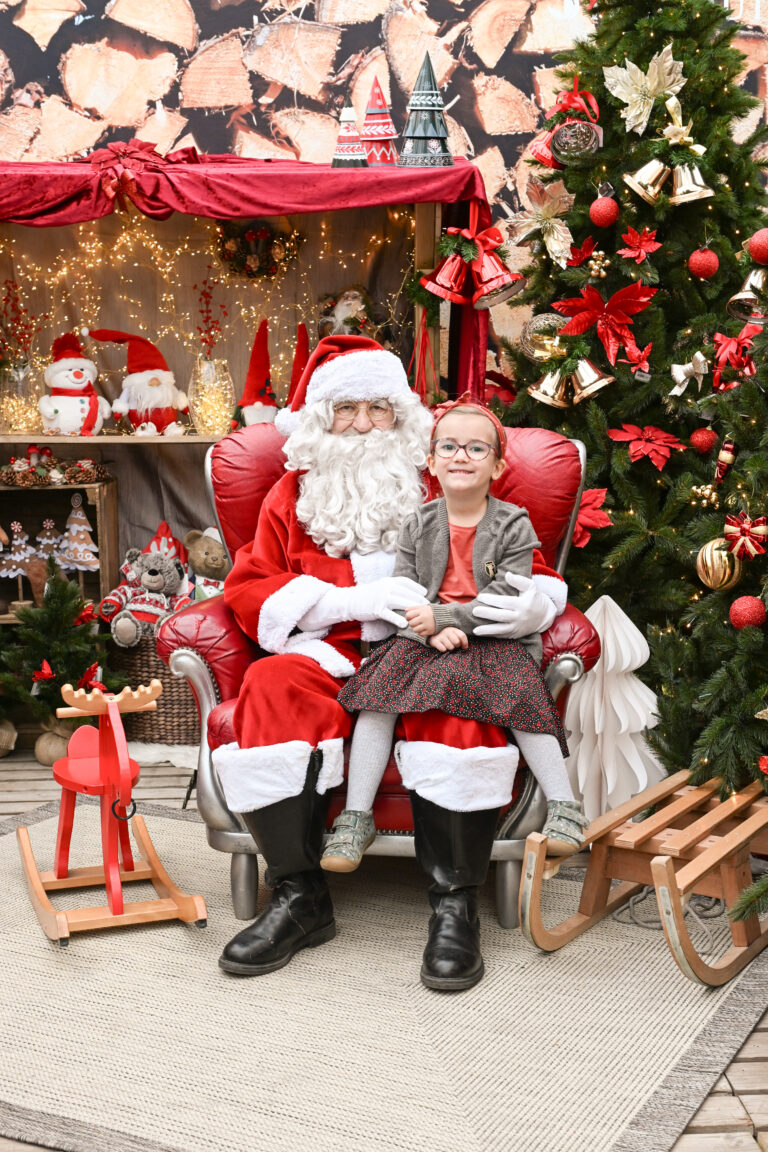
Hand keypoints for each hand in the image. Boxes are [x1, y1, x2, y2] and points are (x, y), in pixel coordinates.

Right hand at [298, 576, 428, 630]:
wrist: (350, 601)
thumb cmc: (368, 595)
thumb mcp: (380, 587)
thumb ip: (393, 588)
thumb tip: (408, 593)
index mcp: (387, 581)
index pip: (406, 582)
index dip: (417, 588)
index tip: (424, 593)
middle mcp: (385, 588)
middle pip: (406, 593)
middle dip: (419, 600)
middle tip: (427, 606)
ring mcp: (381, 598)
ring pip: (401, 602)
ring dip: (412, 608)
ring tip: (420, 614)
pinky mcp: (376, 609)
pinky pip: (390, 614)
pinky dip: (398, 619)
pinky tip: (406, 624)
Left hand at [405, 604, 434, 635]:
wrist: (444, 616)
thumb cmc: (432, 612)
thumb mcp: (423, 607)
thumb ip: (414, 608)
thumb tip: (406, 610)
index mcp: (421, 611)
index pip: (408, 615)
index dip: (407, 617)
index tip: (410, 618)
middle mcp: (424, 618)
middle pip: (411, 623)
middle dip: (412, 623)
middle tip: (416, 622)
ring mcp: (427, 625)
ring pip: (415, 630)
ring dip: (416, 628)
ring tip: (420, 625)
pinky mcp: (430, 631)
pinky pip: (420, 634)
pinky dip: (421, 632)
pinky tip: (424, 628)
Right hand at [429, 627, 467, 651]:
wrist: (431, 631)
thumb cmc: (446, 635)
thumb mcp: (453, 633)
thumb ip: (460, 637)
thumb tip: (465, 647)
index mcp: (453, 629)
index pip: (462, 636)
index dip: (465, 643)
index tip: (464, 647)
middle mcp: (447, 631)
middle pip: (457, 642)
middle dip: (456, 645)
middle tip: (453, 644)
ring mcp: (440, 636)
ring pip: (450, 647)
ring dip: (449, 648)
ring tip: (447, 645)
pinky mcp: (435, 641)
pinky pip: (443, 649)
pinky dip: (443, 649)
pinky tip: (442, 646)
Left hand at [472, 572, 556, 637]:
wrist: (544, 616)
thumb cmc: (534, 598)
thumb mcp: (530, 587)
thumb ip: (518, 580)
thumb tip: (507, 574)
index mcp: (523, 605)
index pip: (505, 602)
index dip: (492, 600)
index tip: (480, 597)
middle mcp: (520, 617)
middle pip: (501, 616)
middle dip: (487, 614)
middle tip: (474, 611)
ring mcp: (517, 628)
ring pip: (501, 630)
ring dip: (487, 630)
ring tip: (475, 630)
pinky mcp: (515, 635)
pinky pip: (502, 636)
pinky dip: (492, 635)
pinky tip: (481, 633)